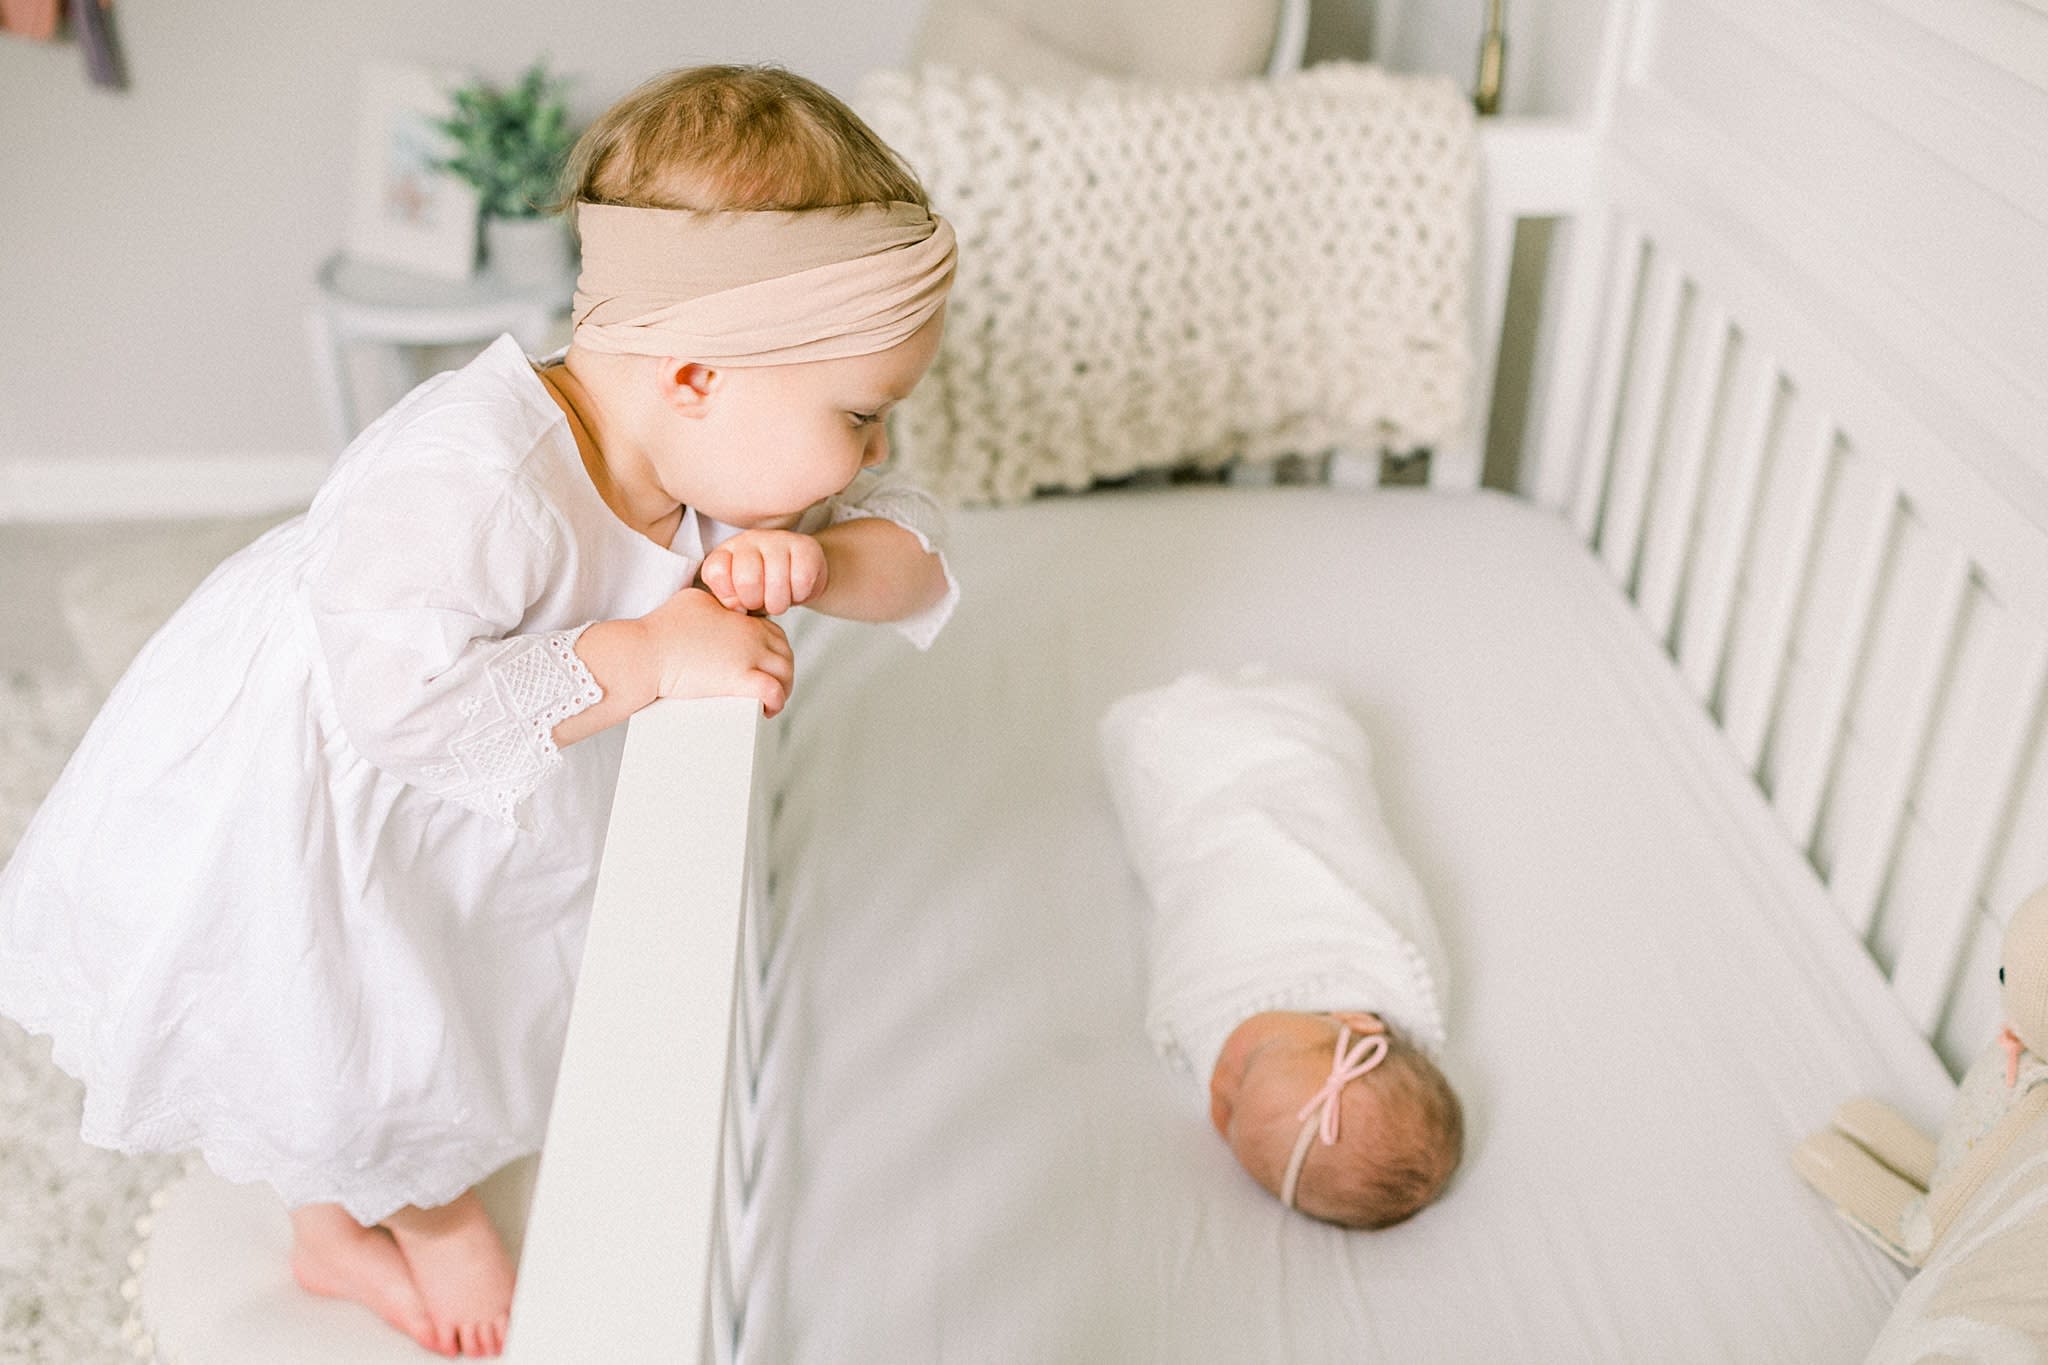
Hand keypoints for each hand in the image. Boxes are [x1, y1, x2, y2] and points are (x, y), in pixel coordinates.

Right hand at [637, 586, 795, 716]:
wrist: (646, 651)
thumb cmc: (662, 629)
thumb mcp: (693, 601)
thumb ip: (715, 602)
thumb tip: (720, 609)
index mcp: (743, 619)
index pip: (774, 635)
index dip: (774, 652)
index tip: (764, 667)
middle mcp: (751, 635)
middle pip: (785, 654)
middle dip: (783, 672)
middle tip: (771, 688)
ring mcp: (747, 657)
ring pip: (785, 673)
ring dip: (783, 689)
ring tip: (770, 703)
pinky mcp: (737, 680)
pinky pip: (772, 690)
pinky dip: (776, 700)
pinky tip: (767, 709)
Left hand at [698, 530, 828, 615]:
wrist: (800, 575)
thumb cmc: (763, 589)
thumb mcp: (738, 597)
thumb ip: (728, 601)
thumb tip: (737, 607)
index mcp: (726, 552)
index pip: (716, 572)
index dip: (728, 597)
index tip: (738, 602)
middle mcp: (749, 540)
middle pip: (747, 580)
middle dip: (756, 602)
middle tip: (762, 602)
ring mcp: (777, 539)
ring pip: (776, 583)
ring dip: (779, 603)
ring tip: (779, 599)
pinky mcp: (805, 545)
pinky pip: (802, 580)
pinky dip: (800, 594)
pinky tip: (797, 589)